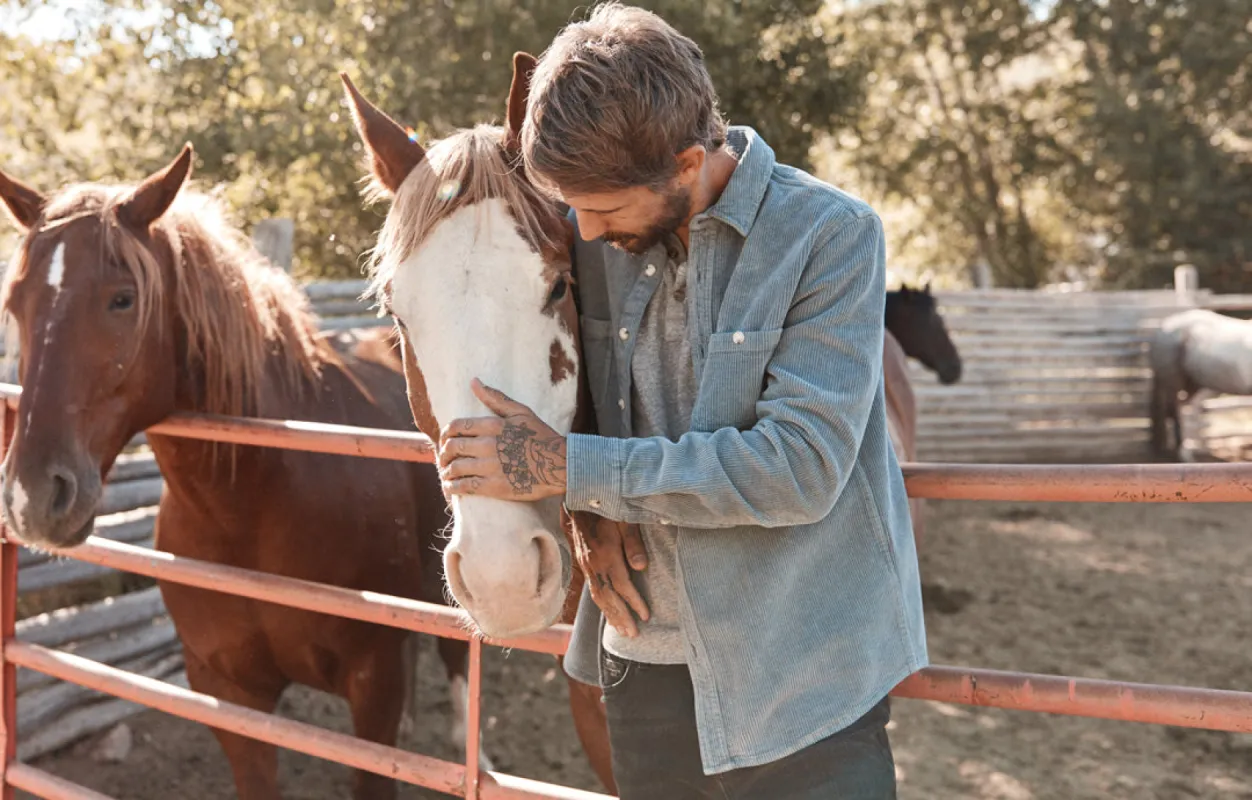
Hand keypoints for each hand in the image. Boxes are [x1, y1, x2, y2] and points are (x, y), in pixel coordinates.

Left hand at [439, 379, 566, 500]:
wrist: (560, 465)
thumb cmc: (541, 436)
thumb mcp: (521, 412)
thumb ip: (495, 398)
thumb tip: (474, 382)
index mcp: (493, 425)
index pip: (456, 426)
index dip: (445, 434)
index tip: (445, 440)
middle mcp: (488, 445)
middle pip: (452, 447)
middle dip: (443, 453)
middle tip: (443, 458)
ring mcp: (491, 467)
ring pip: (455, 468)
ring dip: (446, 471)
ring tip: (446, 474)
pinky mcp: (495, 487)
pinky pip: (464, 487)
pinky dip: (452, 487)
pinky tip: (451, 487)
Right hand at [570, 510, 649, 636]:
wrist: (579, 501)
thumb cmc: (607, 508)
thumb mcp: (624, 520)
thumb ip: (633, 543)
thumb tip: (641, 567)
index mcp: (606, 556)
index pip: (622, 586)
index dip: (635, 603)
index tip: (647, 616)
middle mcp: (594, 565)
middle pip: (609, 598)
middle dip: (622, 617)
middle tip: (634, 635)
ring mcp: (587, 566)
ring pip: (599, 597)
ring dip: (611, 616)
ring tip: (622, 631)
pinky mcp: (584, 565)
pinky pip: (593, 590)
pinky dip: (602, 605)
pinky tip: (609, 613)